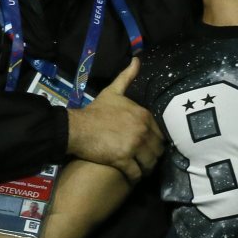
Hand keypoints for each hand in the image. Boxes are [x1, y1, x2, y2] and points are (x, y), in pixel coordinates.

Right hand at [66, 58, 162, 182]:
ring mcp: (133, 145)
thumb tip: (137, 59)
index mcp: (144, 115)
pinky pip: (136, 173)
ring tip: (141, 171)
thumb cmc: (95, 111)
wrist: (76, 127)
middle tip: (146, 162)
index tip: (150, 147)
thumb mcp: (113, 92)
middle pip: (157, 150)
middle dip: (153, 157)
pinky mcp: (122, 159)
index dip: (156, 142)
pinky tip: (132, 178)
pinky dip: (135, 178)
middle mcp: (142, 130)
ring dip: (146, 169)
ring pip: (150, 163)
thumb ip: (127, 77)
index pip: (160, 135)